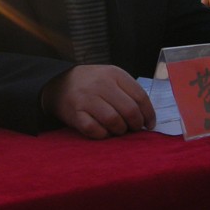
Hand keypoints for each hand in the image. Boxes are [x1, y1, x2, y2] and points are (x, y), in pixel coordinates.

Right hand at [41, 65, 155, 139]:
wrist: (60, 84)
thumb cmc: (93, 84)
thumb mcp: (112, 78)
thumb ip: (129, 92)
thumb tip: (146, 117)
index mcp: (114, 74)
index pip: (140, 96)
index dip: (148, 114)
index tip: (149, 124)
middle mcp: (101, 84)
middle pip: (129, 110)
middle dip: (135, 124)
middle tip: (133, 129)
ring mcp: (87, 98)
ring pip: (114, 121)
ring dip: (120, 130)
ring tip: (118, 130)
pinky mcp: (75, 113)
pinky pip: (95, 130)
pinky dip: (103, 135)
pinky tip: (104, 132)